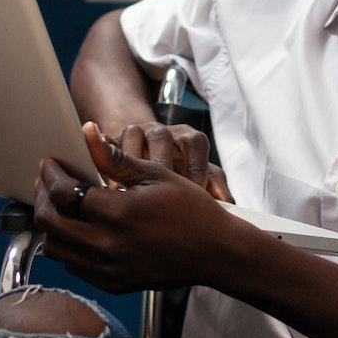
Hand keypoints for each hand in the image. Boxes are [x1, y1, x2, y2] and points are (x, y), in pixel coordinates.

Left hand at [35, 124, 249, 292]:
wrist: (216, 253)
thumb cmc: (192, 211)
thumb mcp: (156, 175)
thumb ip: (115, 158)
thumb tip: (87, 132)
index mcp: (118, 213)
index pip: (63, 193)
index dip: (50, 175)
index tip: (50, 164)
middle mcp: (108, 245)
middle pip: (49, 223)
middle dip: (42, 198)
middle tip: (48, 183)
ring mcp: (109, 269)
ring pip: (56, 249)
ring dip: (52, 225)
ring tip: (61, 206)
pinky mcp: (114, 283)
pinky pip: (74, 267)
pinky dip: (68, 247)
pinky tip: (80, 230)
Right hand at [113, 120, 231, 200]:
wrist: (146, 155)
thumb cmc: (179, 172)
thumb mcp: (200, 176)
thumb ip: (216, 187)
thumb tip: (231, 205)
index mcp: (188, 138)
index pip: (195, 142)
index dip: (194, 165)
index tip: (195, 189)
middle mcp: (163, 132)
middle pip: (162, 138)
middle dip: (161, 165)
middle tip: (161, 191)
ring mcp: (136, 132)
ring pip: (133, 136)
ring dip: (131, 162)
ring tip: (131, 190)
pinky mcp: (112, 139)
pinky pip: (108, 145)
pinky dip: (107, 162)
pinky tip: (110, 185)